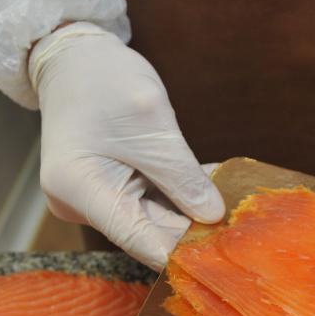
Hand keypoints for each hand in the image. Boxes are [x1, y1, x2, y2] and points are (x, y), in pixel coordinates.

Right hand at [29, 22, 223, 269]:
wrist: (73, 59)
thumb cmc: (104, 81)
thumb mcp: (151, 124)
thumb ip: (182, 176)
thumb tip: (214, 216)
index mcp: (80, 189)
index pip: (138, 240)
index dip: (181, 252)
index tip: (223, 256)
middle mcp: (81, 204)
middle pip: (146, 232)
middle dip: (191, 229)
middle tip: (241, 225)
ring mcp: (94, 200)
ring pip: (151, 218)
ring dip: (189, 210)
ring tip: (232, 200)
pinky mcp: (108, 191)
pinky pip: (148, 202)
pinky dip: (177, 195)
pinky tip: (211, 185)